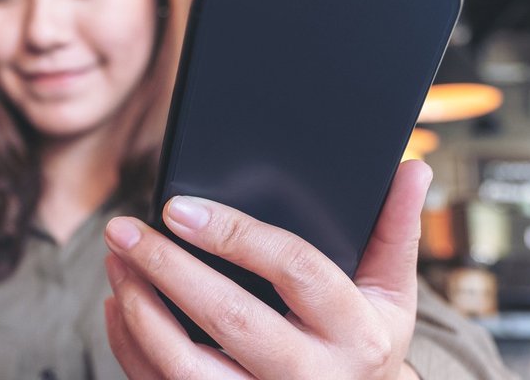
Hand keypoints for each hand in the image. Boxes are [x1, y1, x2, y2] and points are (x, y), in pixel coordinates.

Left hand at [103, 161, 430, 378]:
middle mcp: (311, 376)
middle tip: (124, 230)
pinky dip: (132, 349)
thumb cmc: (362, 343)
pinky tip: (119, 306)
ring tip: (117, 264)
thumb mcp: (390, 295)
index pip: (295, 270)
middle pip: (230, 318)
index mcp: (356, 333)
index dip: (234, 235)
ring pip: (187, 367)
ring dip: (142, 312)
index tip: (178, 208)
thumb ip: (392, 232)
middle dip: (168, 269)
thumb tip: (412, 169)